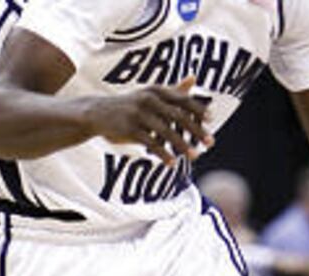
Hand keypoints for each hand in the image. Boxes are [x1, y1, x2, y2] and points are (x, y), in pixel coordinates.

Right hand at [84, 77, 213, 165]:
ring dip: (183, 145)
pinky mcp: (129, 128)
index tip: (212, 120)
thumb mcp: (150, 95)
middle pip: (178, 116)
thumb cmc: (130, 106)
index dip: (198, 109)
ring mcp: (138, 114)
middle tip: (211, 142)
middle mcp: (148, 99)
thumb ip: (172, 90)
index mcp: (156, 90)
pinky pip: (150, 143)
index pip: (182, 99)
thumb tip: (194, 78)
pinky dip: (163, 154)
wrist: (97, 113)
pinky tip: (173, 163)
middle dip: (196, 130)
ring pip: (166, 131)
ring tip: (195, 156)